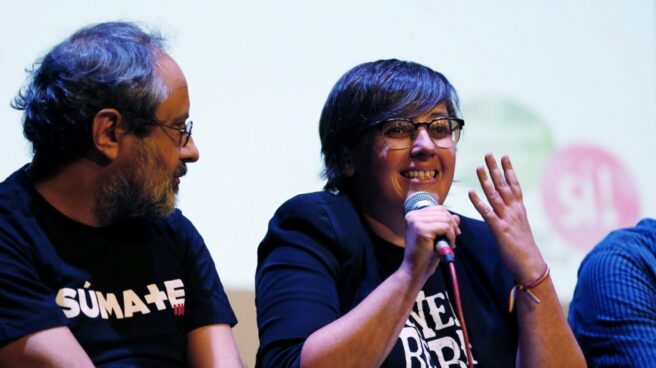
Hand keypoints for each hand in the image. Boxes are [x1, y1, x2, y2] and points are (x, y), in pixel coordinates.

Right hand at [401, 203, 459, 279]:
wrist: (414, 270)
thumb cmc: (424, 255)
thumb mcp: (436, 237)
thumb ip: (444, 225)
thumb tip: (456, 217)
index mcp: (413, 216)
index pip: (438, 208)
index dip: (449, 219)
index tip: (454, 232)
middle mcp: (412, 216)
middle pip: (442, 211)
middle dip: (452, 225)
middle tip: (453, 239)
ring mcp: (416, 222)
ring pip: (445, 219)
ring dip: (452, 232)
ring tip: (449, 244)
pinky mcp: (421, 230)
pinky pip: (445, 227)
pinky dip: (450, 236)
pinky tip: (448, 245)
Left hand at [468, 153, 545, 282]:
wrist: (530, 264)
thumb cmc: (523, 247)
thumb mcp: (519, 226)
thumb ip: (513, 214)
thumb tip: (509, 206)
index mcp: (519, 209)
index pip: (514, 184)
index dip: (508, 170)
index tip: (504, 156)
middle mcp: (514, 210)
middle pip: (504, 185)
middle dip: (495, 168)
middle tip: (488, 153)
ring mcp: (506, 218)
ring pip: (494, 195)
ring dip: (485, 180)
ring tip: (478, 166)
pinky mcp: (499, 229)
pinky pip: (487, 213)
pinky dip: (478, 202)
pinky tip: (470, 192)